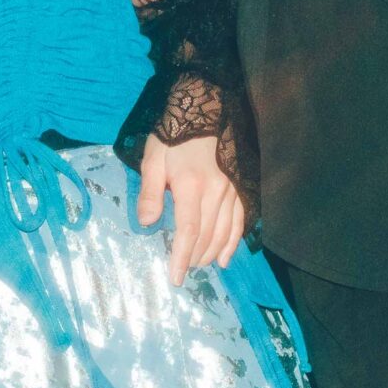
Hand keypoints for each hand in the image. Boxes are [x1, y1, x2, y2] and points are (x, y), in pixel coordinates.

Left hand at [136, 135, 245, 286]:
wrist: (203, 110)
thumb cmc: (174, 136)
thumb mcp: (153, 159)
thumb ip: (150, 192)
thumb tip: (147, 223)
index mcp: (191, 186)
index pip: (188, 231)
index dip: (182, 257)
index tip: (175, 277)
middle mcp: (215, 192)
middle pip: (206, 237)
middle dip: (194, 258)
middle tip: (182, 270)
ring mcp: (231, 191)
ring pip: (224, 233)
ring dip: (211, 254)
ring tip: (198, 265)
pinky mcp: (239, 188)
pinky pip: (240, 222)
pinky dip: (233, 243)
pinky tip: (225, 258)